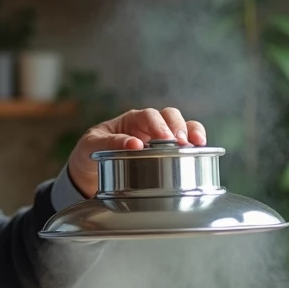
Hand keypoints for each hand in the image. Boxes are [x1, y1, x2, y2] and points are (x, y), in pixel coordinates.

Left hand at [67, 107, 206, 196]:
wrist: (90, 172)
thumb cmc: (90, 153)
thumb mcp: (92, 145)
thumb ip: (109, 143)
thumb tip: (134, 144)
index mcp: (130, 120)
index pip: (148, 115)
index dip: (159, 125)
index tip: (165, 139)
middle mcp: (148, 126)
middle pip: (170, 116)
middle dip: (179, 127)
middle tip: (181, 143)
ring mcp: (159, 140)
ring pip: (182, 127)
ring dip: (192, 133)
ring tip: (197, 145)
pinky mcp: (166, 155)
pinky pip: (184, 146)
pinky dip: (194, 147)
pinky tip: (199, 154)